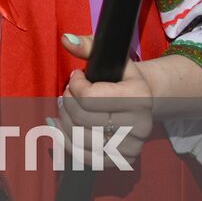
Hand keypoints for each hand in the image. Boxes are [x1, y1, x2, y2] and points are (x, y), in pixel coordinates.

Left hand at [54, 33, 153, 168]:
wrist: (141, 101)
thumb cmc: (120, 76)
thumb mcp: (111, 56)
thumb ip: (88, 46)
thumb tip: (66, 40)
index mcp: (139, 97)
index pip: (90, 97)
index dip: (75, 85)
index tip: (76, 77)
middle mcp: (140, 124)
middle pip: (83, 119)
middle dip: (67, 103)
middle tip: (67, 93)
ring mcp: (132, 145)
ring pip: (81, 138)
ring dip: (64, 121)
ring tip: (65, 107)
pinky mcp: (123, 160)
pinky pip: (85, 157)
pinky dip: (67, 141)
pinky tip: (60, 127)